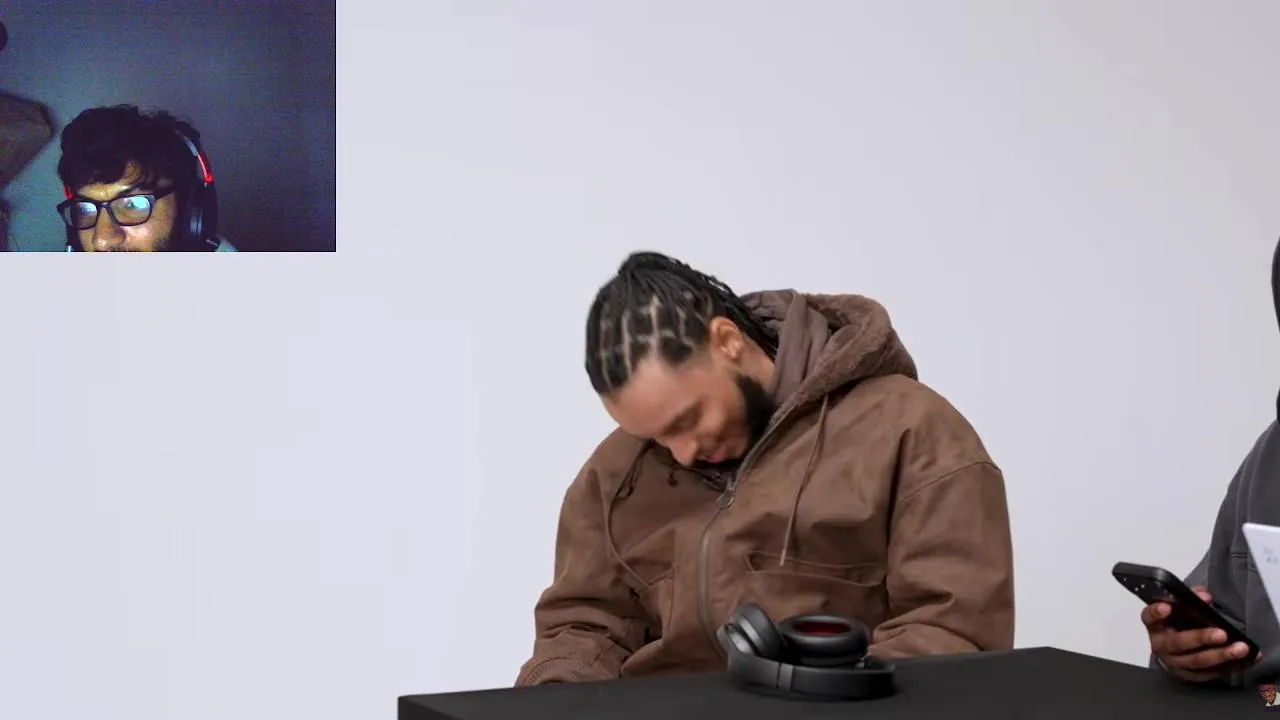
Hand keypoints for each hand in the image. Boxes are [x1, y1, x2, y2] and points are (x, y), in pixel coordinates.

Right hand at [1143, 586, 1257, 682]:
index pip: (1150, 616)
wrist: (1173, 648)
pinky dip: (1229, 666)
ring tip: (1240, 648)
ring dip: (1220, 655)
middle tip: (1221, 634)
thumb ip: (1191, 597)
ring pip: (1196, 661)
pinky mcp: (1189, 675)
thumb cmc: (1177, 623)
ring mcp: (1174, 662)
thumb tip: (1204, 596)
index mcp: (1155, 624)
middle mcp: (1160, 644)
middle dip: (1201, 638)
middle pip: (1177, 642)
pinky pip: (1210, 673)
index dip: (1156, 612)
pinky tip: (1244, 660)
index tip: (1166, 607)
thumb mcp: (1179, 606)